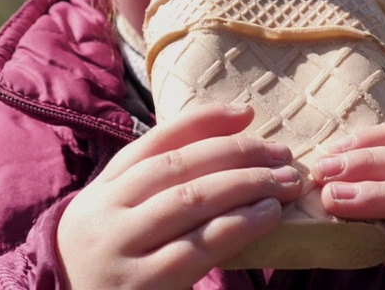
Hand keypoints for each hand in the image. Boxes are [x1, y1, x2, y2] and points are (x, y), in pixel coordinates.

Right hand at [56, 103, 303, 288]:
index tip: (245, 112)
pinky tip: (267, 216)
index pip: (154, 142)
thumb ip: (152, 188)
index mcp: (101, 190)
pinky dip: (240, 225)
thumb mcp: (115, 220)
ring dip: (246, 185)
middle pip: (178, 166)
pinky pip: (201, 246)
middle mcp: (106, 212)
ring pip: (192, 200)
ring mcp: (123, 247)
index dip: (203, 122)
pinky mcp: (145, 283)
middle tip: (279, 153)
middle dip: (236, 152)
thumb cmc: (109, 268)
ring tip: (283, 182)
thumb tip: (224, 146)